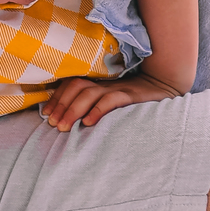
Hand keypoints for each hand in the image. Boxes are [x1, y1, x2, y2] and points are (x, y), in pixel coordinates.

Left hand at [43, 71, 182, 131]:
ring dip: (73, 110)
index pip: (70, 84)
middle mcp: (104, 82)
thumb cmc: (133, 99)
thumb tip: (67, 117)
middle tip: (52, 124)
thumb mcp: (110, 99)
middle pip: (76, 86)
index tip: (46, 114)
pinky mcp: (131, 96)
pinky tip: (89, 123)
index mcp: (97, 82)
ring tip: (64, 127)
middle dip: (61, 105)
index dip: (56, 97)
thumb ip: (92, 104)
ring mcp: (117, 87)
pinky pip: (112, 100)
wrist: (163, 88)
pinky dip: (98, 110)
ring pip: (89, 93)